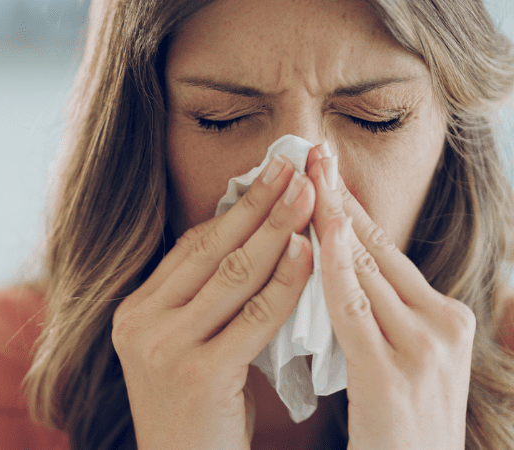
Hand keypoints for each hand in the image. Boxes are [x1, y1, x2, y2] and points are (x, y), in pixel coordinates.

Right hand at [112, 155, 314, 448]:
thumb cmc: (196, 412)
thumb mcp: (185, 348)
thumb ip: (203, 301)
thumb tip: (251, 239)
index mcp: (135, 311)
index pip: (190, 248)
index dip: (233, 209)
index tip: (267, 176)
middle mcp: (140, 323)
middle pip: (210, 250)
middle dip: (258, 204)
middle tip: (293, 167)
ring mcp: (164, 348)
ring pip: (233, 275)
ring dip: (277, 230)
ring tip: (309, 196)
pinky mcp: (198, 374)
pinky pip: (253, 317)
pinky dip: (285, 283)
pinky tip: (310, 254)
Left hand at [307, 148, 474, 449]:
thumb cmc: (398, 430)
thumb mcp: (398, 361)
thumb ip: (377, 316)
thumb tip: (338, 268)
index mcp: (443, 318)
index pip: (387, 251)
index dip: (352, 208)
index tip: (324, 171)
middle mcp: (442, 324)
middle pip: (378, 247)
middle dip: (339, 198)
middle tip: (311, 151)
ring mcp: (423, 347)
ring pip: (366, 268)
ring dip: (331, 218)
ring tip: (305, 175)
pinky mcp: (394, 375)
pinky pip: (354, 310)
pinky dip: (331, 269)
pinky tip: (311, 237)